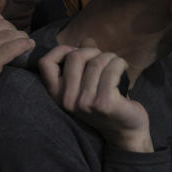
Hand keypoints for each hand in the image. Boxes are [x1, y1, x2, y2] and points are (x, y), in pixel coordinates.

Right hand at [0, 6, 34, 105]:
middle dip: (15, 30)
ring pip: (9, 35)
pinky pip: (11, 49)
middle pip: (1, 24)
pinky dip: (24, 46)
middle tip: (20, 39)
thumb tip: (3, 25)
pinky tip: (28, 46)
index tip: (5, 30)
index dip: (0, 18)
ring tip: (27, 42)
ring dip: (23, 38)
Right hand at [38, 42, 152, 151]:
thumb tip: (86, 40)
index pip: (45, 63)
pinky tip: (123, 68)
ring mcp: (85, 103)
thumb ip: (84, 62)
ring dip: (110, 57)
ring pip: (96, 62)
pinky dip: (119, 64)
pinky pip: (111, 70)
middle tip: (104, 58)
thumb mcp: (87, 84)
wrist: (125, 131)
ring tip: (116, 63)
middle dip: (92, 51)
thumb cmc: (105, 103)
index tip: (77, 53)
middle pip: (74, 56)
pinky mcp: (104, 103)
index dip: (61, 50)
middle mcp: (67, 100)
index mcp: (57, 95)